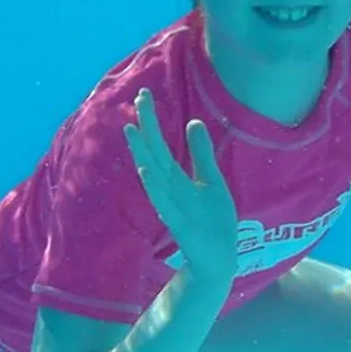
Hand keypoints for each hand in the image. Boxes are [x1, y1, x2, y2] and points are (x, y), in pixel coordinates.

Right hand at [123, 88, 239, 282]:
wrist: (218, 257)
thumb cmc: (213, 220)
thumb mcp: (211, 180)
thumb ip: (201, 153)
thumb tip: (192, 122)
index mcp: (176, 178)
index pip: (159, 145)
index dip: (151, 121)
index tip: (144, 95)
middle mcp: (169, 188)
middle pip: (154, 152)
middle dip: (147, 125)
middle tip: (139, 96)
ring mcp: (171, 205)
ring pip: (152, 174)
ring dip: (141, 152)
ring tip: (132, 129)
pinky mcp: (178, 222)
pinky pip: (162, 202)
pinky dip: (153, 187)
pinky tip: (146, 170)